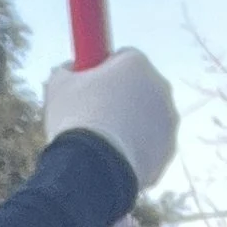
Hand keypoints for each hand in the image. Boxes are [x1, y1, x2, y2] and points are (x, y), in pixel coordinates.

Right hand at [43, 48, 176, 193]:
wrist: (94, 168)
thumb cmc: (76, 121)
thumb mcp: (58, 87)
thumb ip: (65, 70)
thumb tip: (67, 69)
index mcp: (136, 64)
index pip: (121, 57)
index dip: (102, 71)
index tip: (87, 85)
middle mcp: (160, 86)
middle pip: (138, 87)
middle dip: (120, 98)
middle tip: (93, 116)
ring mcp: (168, 119)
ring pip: (146, 117)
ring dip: (129, 125)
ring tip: (101, 143)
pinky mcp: (168, 149)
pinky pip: (150, 145)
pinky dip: (135, 150)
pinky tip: (113, 159)